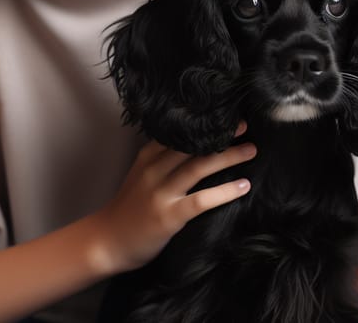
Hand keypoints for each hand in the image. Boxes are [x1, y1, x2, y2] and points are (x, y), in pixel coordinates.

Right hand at [95, 124, 255, 272]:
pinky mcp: (169, 216)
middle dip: (220, 134)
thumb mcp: (139, 175)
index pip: (178, 133)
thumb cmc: (127, 209)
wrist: (106, 242)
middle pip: (192, 145)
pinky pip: (202, 200)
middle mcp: (154, 170)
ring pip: (200, 167)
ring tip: (251, 150)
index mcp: (147, 156)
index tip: (223, 115)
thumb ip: (160, 160)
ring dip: (229, 156)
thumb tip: (191, 147)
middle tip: (243, 125)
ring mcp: (161, 193)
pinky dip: (226, 191)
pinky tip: (243, 186)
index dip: (202, 123)